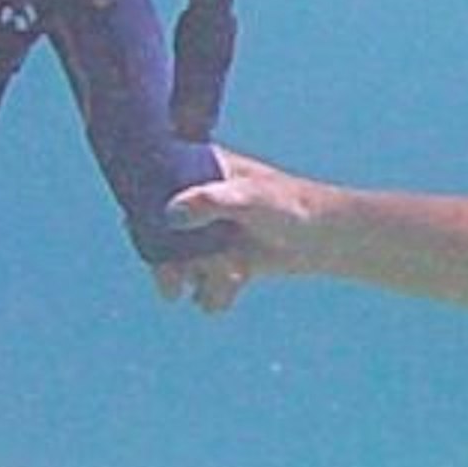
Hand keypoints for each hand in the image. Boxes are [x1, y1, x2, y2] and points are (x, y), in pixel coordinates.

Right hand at [146, 146, 336, 315]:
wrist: (325, 238)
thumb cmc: (289, 207)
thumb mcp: (250, 199)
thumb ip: (210, 203)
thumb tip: (171, 215)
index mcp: (199, 173)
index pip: (154, 191)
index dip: (141, 217)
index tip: (144, 241)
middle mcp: (199, 203)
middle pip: (162, 237)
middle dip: (168, 266)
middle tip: (171, 289)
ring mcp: (210, 234)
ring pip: (184, 266)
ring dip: (201, 280)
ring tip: (228, 278)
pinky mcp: (222, 261)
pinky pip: (203, 285)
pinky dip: (215, 293)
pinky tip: (236, 286)